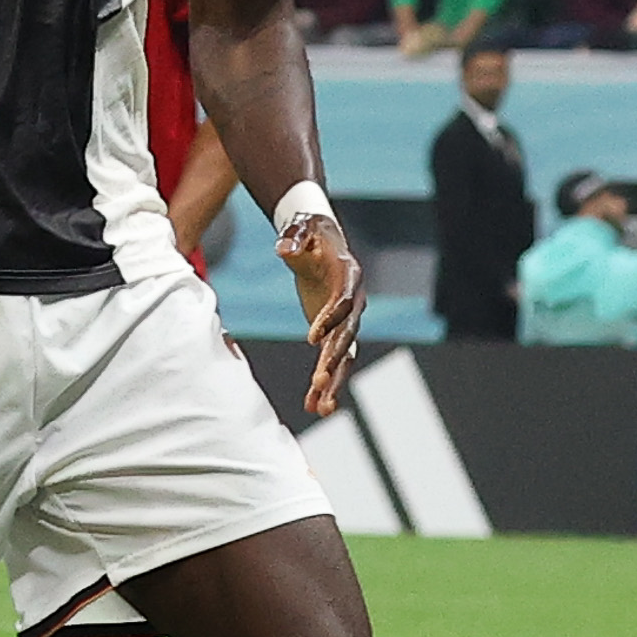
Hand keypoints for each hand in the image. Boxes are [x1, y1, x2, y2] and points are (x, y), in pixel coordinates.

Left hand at [284, 209, 367, 414]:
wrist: (321, 241)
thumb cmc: (310, 233)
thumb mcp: (301, 229)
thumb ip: (294, 239)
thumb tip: (282, 248)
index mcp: (349, 275)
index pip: (343, 302)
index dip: (331, 319)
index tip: (312, 338)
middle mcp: (354, 302)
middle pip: (347, 335)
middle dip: (334, 359)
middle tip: (321, 380)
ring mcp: (346, 320)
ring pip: (343, 356)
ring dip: (333, 382)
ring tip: (321, 408)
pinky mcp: (335, 332)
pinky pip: (332, 361)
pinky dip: (323, 383)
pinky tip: (312, 406)